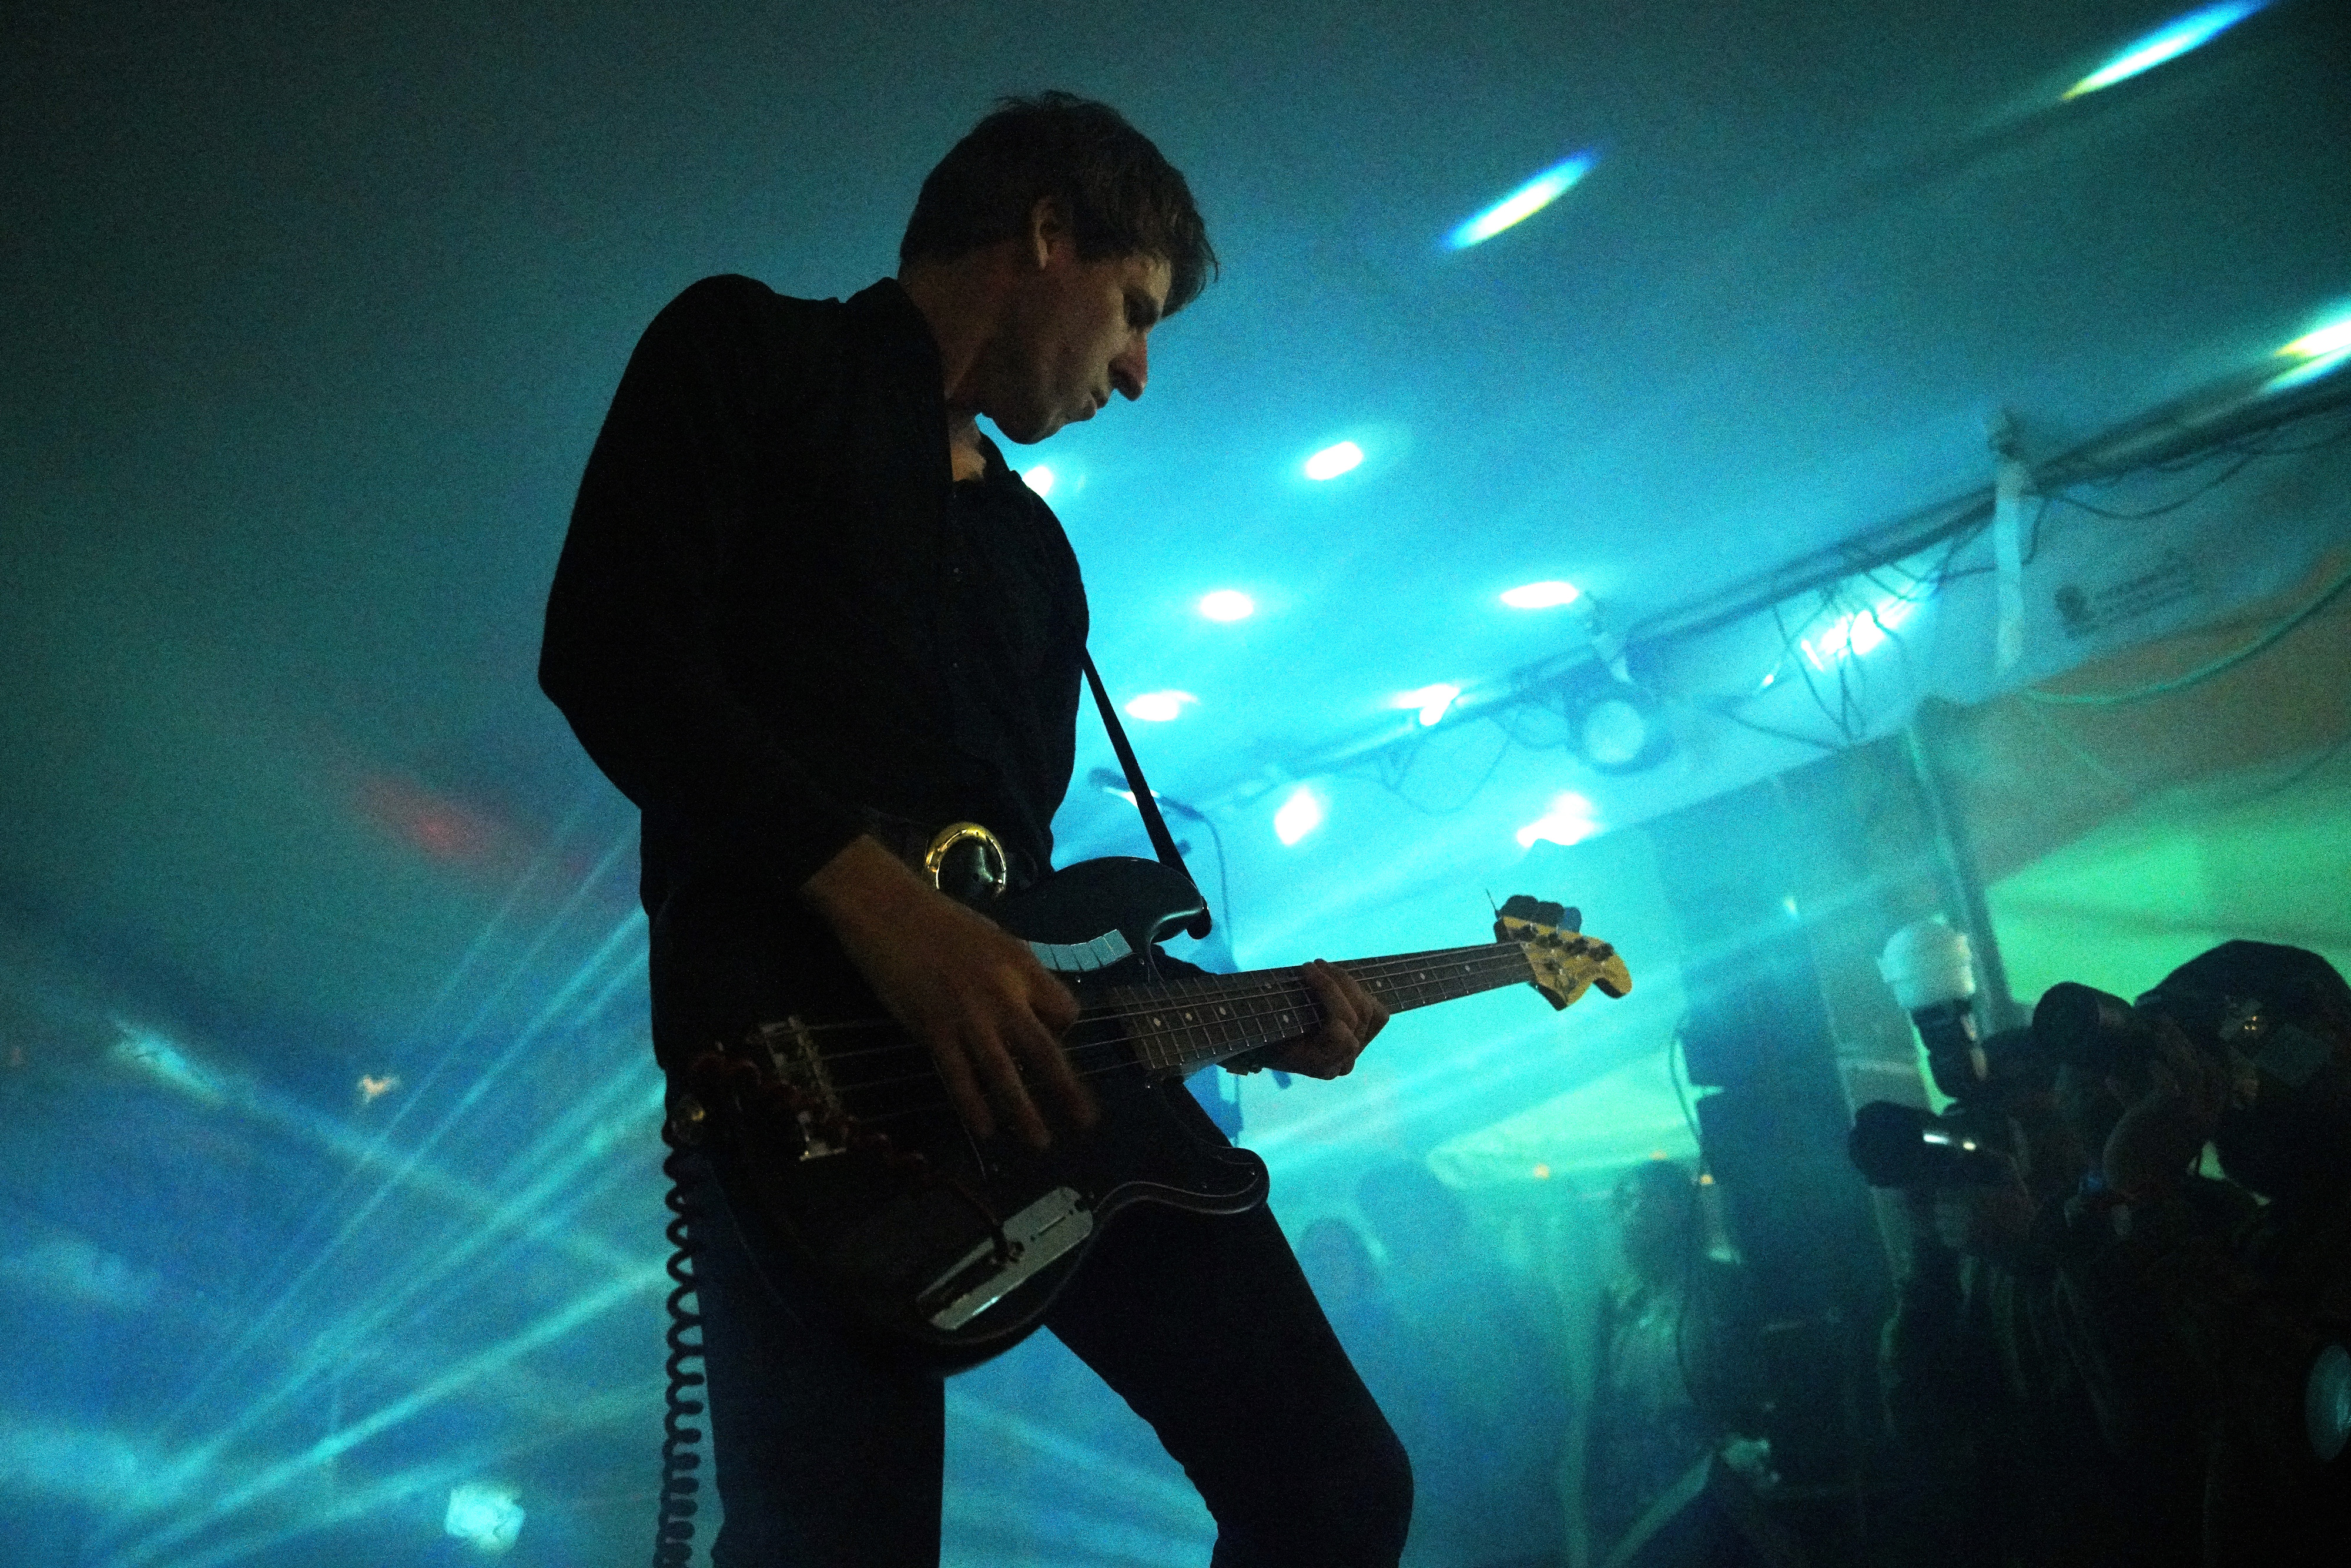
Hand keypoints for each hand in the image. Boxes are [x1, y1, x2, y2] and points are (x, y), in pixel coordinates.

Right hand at [803, 836, 1090, 1148]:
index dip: (1064, 1029)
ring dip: (1023, 1112)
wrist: (889, 911)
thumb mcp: (995, 937)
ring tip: (1039, 1141)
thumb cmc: (942, 922)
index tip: (1056, 1039)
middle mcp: (1003, 996)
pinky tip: (986, 1129)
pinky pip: (958, 1076)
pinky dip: (973, 1106)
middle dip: (1066, 1090)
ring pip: (1003, 1073)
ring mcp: (967, 1017)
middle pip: (1044, 1051)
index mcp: (1023, 967)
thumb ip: (1017, 972)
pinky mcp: (933, 1029)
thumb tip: (1032, 1004)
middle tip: (1085, 1122)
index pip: (1064, 1009)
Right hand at [1254, 960, 1389, 1078]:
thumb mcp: (1268, 1021)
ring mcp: (1355, 1053)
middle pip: (1359, 1017)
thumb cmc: (1263, 1033)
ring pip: (1373, 1013)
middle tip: (1315, 963)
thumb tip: (1309, 974)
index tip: (1304, 968)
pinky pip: (1378, 1016)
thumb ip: (1288, 1007)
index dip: (1328, 994)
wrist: (1268, 1047)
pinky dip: (1363, 994)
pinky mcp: (1362, 1040)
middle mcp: (1342, 1063)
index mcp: (1318, 1064)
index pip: (1342, 1032)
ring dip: (1349, 983)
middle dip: (1338, 981)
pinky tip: (1341, 983)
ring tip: (1326, 968)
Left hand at [2101, 1018, 2228, 1196]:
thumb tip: (2113, 1077)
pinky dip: (2159, 1069)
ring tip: (2158, 1031)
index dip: (2205, 1057)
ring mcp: (2188, 1114)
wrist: (2134, 1183)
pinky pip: (2169, 1082)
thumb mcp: (2144, 1123)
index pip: (2219, 1080)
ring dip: (2174, 1046)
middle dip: (2185, 1043)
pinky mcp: (2166, 1113)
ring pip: (2191, 1070)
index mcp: (2206, 1119)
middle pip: (2205, 1069)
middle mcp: (2204, 1115)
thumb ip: (2136, 1099)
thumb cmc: (2137, 1153)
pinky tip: (2149, 1063)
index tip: (2186, 1040)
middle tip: (2165, 1023)